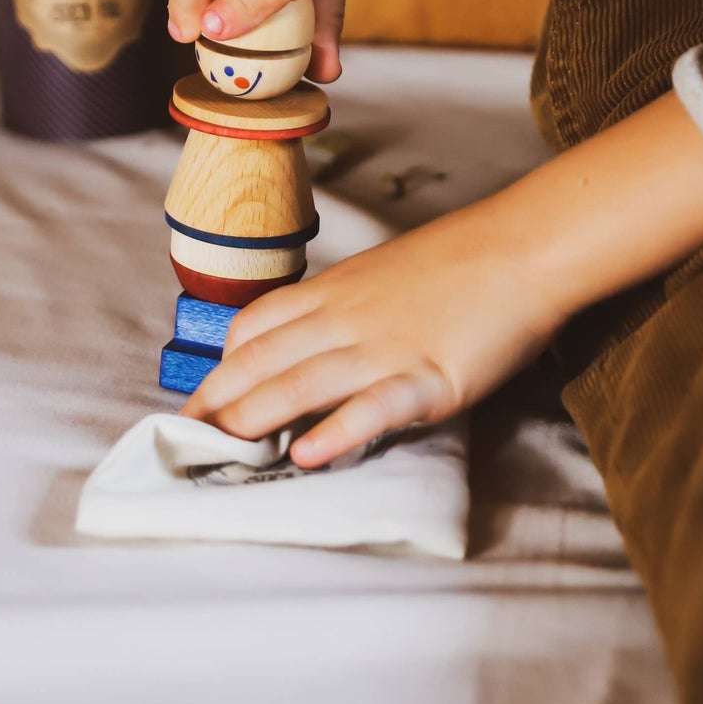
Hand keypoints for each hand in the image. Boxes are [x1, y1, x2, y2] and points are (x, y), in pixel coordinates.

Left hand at [184, 90, 702, 467]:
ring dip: (253, 418)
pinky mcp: (427, 377)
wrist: (522, 248)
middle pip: (265, 359)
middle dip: (219, 401)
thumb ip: (347, 306)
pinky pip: (373, 407)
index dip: (222, 365)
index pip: (258, 326)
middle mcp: (347, 318)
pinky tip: (306, 456)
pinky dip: (336, 432)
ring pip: (301, 383)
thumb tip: (317, 340)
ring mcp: (384, 348)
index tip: (198, 398)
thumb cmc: (460, 260)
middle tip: (181, 439)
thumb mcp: (385, 273)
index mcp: (336, 291)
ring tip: (215, 450)